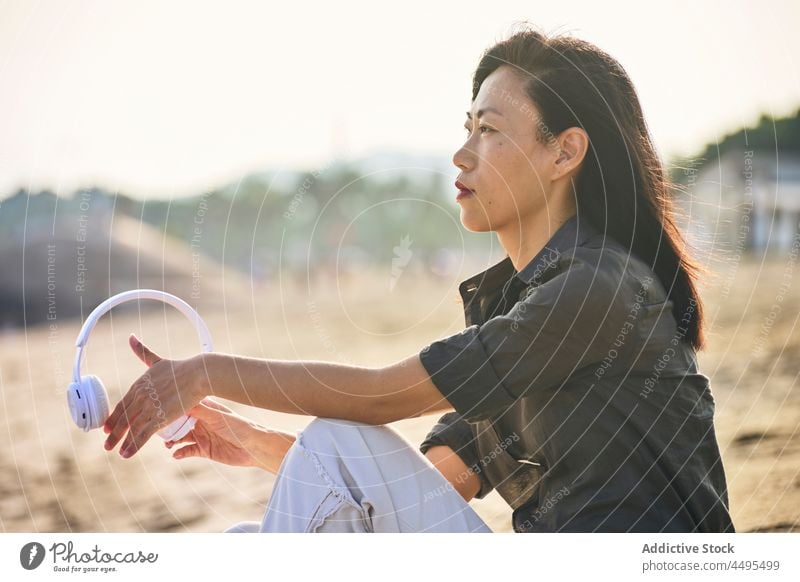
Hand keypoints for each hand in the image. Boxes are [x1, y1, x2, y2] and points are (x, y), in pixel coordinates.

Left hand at [103, 334, 204, 457]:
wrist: (198, 374)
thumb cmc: (180, 367)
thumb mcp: (157, 360)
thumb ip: (142, 351)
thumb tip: (130, 337)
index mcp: (138, 385)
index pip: (121, 405)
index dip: (113, 417)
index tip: (107, 427)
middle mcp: (140, 397)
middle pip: (123, 418)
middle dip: (113, 433)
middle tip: (107, 444)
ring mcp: (149, 407)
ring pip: (130, 428)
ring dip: (121, 442)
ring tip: (116, 452)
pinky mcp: (160, 417)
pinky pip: (142, 435)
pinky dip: (133, 445)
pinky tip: (127, 454)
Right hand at [166, 398, 279, 469]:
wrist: (254, 447)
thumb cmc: (238, 426)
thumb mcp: (217, 417)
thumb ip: (198, 410)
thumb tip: (178, 400)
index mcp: (205, 409)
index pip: (183, 405)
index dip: (171, 407)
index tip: (157, 409)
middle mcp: (202, 421)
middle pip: (178, 422)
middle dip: (167, 426)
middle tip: (158, 431)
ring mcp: (203, 435)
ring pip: (180, 437)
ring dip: (172, 440)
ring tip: (167, 444)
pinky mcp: (205, 450)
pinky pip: (187, 451)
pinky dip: (179, 453)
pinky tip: (175, 455)